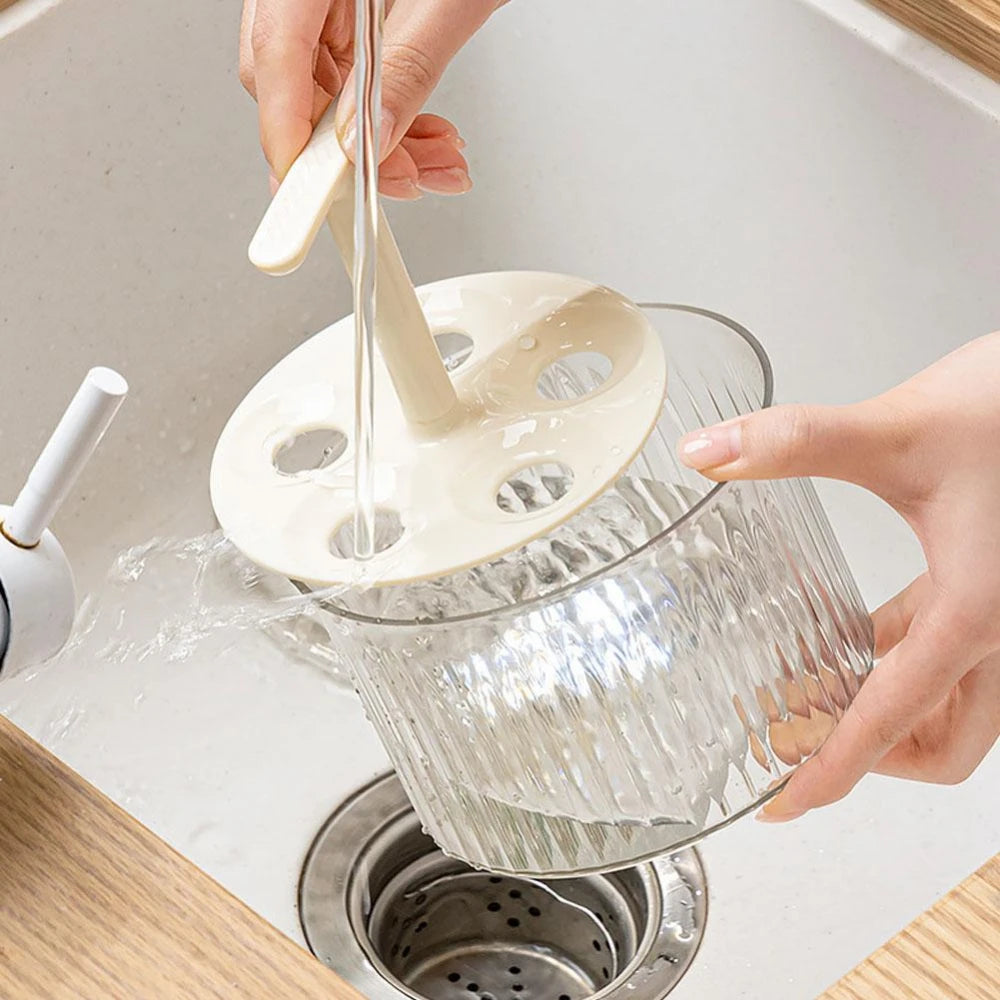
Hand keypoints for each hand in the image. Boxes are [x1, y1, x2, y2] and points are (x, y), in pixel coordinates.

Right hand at [239, 0, 500, 196]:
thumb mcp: (451, 0)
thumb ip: (406, 70)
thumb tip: (366, 139)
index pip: (275, 54)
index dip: (288, 134)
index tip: (312, 191)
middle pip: (292, 85)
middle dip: (348, 150)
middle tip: (401, 183)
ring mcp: (324, 2)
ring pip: (325, 95)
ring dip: (379, 144)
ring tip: (436, 163)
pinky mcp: (348, 19)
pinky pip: (352, 84)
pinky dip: (388, 120)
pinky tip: (428, 138)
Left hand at [678, 332, 999, 820]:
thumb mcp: (895, 432)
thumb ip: (796, 441)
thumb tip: (707, 452)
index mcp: (977, 613)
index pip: (895, 720)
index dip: (834, 769)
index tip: (785, 804)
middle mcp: (998, 629)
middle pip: (941, 743)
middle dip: (870, 756)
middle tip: (792, 739)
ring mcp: (998, 615)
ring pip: (948, 705)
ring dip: (881, 709)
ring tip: (803, 689)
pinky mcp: (985, 587)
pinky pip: (942, 654)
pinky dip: (893, 662)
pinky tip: (846, 633)